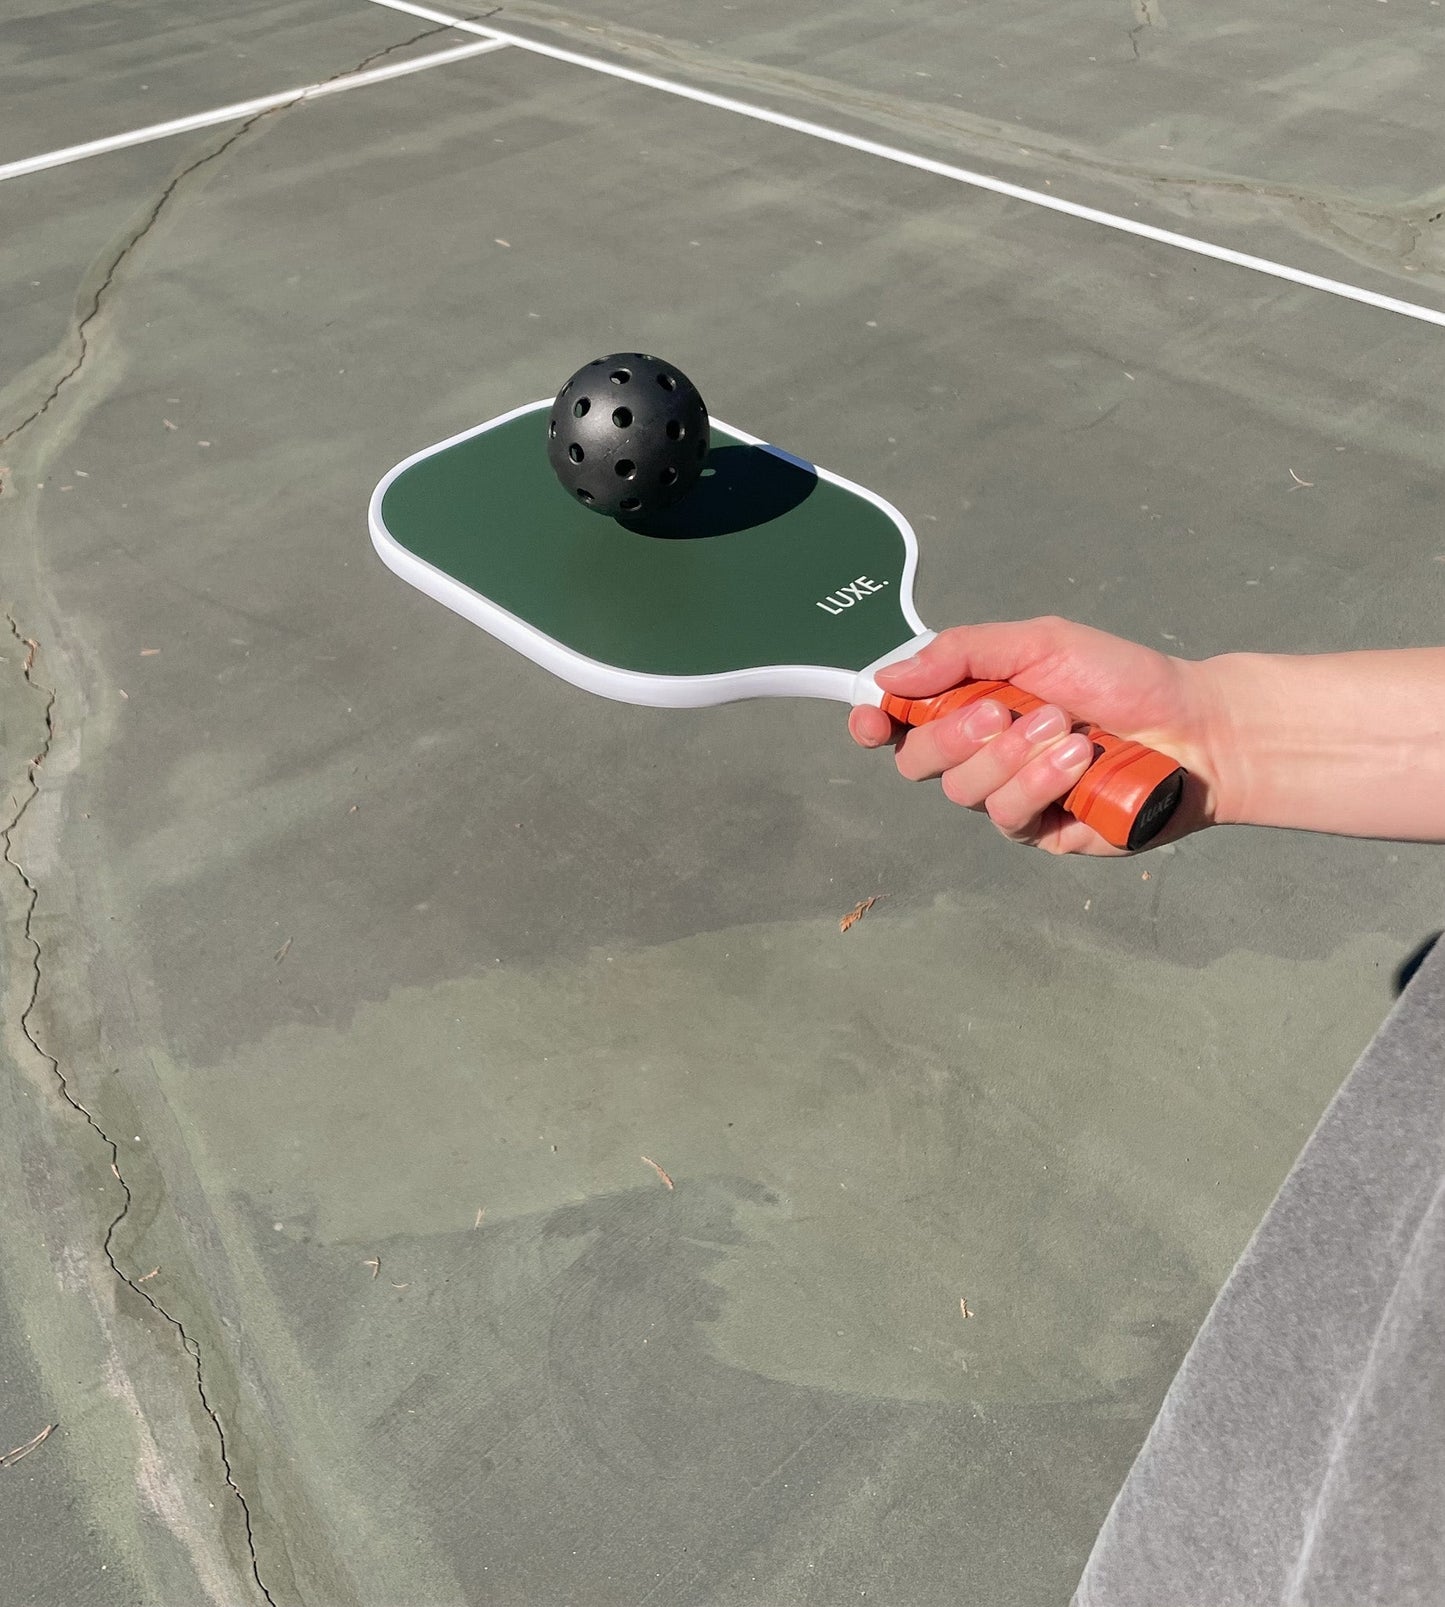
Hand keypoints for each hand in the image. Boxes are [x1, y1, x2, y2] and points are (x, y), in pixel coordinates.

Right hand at [848, 616, 1221, 854]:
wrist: (1194, 728)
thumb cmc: (1120, 678)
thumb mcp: (1039, 642)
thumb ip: (961, 653)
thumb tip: (888, 673)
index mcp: (969, 702)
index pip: (898, 720)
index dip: (874, 721)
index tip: (873, 718)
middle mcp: (978, 752)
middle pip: (915, 760)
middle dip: (953, 735)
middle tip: (1003, 711)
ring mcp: (1005, 795)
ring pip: (961, 790)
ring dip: (1010, 756)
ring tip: (1066, 729)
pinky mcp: (1037, 831)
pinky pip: (1007, 816)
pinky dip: (1038, 783)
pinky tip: (1077, 760)